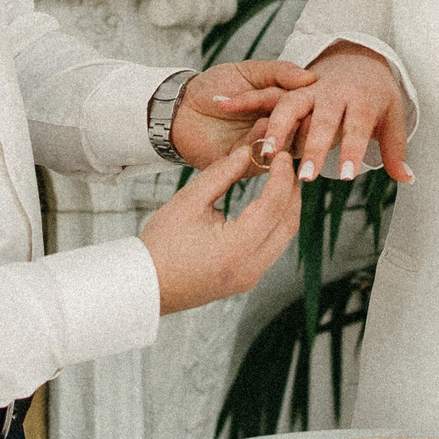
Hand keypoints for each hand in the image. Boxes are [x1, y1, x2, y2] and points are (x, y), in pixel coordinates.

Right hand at [142, 141, 302, 314]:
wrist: (147, 285)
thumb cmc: (160, 245)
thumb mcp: (187, 202)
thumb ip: (220, 175)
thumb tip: (245, 153)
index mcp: (235, 248)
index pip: (272, 206)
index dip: (281, 177)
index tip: (280, 156)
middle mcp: (249, 267)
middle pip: (287, 223)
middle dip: (291, 191)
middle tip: (285, 164)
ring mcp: (250, 277)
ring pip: (284, 237)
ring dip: (287, 208)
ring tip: (281, 181)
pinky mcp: (247, 280)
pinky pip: (274, 248)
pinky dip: (277, 224)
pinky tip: (270, 205)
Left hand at [170, 59, 318, 168]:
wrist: (181, 108)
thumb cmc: (214, 87)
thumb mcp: (249, 72)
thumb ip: (279, 72)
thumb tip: (311, 77)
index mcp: (283, 105)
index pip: (308, 105)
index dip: (312, 99)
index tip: (315, 90)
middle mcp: (279, 128)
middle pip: (304, 127)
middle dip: (302, 117)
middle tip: (298, 107)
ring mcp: (266, 147)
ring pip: (288, 143)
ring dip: (282, 130)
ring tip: (271, 117)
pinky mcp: (250, 164)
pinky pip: (265, 155)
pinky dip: (263, 140)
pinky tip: (260, 127)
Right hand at [255, 41, 416, 184]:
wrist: (358, 58)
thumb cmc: (376, 96)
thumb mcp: (391, 117)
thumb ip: (395, 150)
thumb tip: (407, 179)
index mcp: (363, 100)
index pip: (359, 127)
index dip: (353, 150)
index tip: (347, 176)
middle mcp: (335, 93)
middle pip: (324, 121)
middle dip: (315, 149)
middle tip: (307, 177)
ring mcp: (310, 89)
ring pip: (292, 106)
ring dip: (278, 129)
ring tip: (268, 153)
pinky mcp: (291, 87)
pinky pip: (269, 94)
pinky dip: (247, 100)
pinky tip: (224, 107)